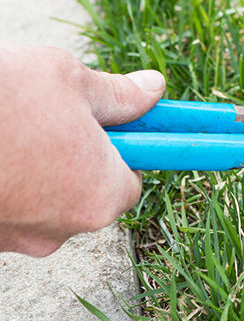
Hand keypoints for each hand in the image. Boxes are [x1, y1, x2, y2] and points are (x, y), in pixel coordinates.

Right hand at [0, 42, 165, 256]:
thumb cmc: (6, 96)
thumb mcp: (72, 81)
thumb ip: (119, 95)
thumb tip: (153, 89)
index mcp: (98, 195)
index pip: (131, 182)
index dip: (125, 151)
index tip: (125, 132)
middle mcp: (59, 230)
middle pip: (85, 194)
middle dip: (77, 158)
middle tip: (57, 117)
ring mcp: (13, 238)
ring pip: (42, 200)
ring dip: (37, 167)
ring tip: (15, 126)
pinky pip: (6, 204)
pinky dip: (5, 178)